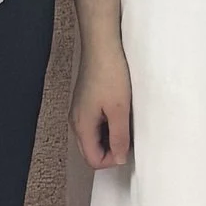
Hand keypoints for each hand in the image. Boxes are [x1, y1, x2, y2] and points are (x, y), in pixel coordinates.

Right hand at [72, 45, 133, 168]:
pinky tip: (119, 111)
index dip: (112, 160)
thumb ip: (119, 138)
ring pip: (94, 137)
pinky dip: (107, 125)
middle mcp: (76, 121)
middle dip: (111, 150)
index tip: (129, 148)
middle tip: (129, 136)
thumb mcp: (119, 110)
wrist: (101, 45)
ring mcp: (79, 111)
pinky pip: (95, 124)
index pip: (93, 160)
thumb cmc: (109, 73)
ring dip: (110, 136)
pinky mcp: (84, 102)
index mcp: (81, 125)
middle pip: (91, 150)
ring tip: (125, 121)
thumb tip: (119, 159)